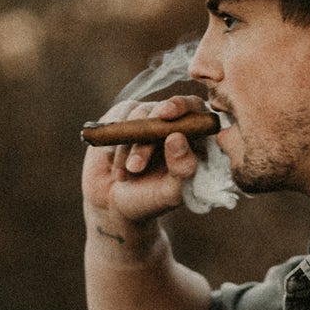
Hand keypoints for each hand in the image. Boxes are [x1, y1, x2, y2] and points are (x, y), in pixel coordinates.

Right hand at [82, 95, 207, 250]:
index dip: (182, 106)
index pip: (197, 109)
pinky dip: (115, 145)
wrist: (112, 203)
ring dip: (130, 147)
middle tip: (136, 166)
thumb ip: (181, 169)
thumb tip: (177, 137)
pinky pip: (118, 120)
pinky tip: (117, 166)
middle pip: (165, 110)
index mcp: (196, 139)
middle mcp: (173, 123)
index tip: (166, 114)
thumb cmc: (149, 200)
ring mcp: (148, 118)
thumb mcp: (169, 192)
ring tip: (128, 174)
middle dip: (148, 137)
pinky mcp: (124, 117)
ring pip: (139, 116)